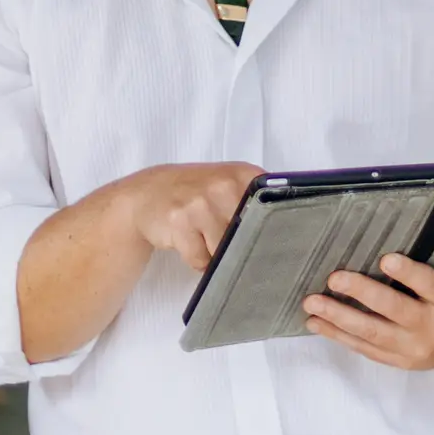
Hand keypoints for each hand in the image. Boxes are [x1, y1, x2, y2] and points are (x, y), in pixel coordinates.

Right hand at [115, 162, 263, 272]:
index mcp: (244, 175)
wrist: (149, 192)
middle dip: (239, 247)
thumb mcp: (229, 185)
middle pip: (249, 237)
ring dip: (215, 255)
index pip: (272, 211)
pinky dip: (196, 259)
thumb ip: (257, 203)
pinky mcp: (180, 221)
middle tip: (226, 238)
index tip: (267, 243)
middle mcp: (224, 185)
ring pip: (224, 252)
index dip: (270, 233)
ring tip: (203, 237)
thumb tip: (284, 240)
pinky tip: (188, 241)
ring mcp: (201, 202)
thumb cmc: (196, 193)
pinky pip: (200, 259)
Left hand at [303, 241, 433, 371]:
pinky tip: (317, 323)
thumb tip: (427, 226)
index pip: (430, 285)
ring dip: (339, 318)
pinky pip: (366, 350)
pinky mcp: (400, 361)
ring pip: (373, 334)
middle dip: (362, 293)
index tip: (386, 259)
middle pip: (395, 310)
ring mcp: (414, 348)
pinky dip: (339, 336)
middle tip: (335, 277)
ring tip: (312, 303)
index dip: (409, 274)